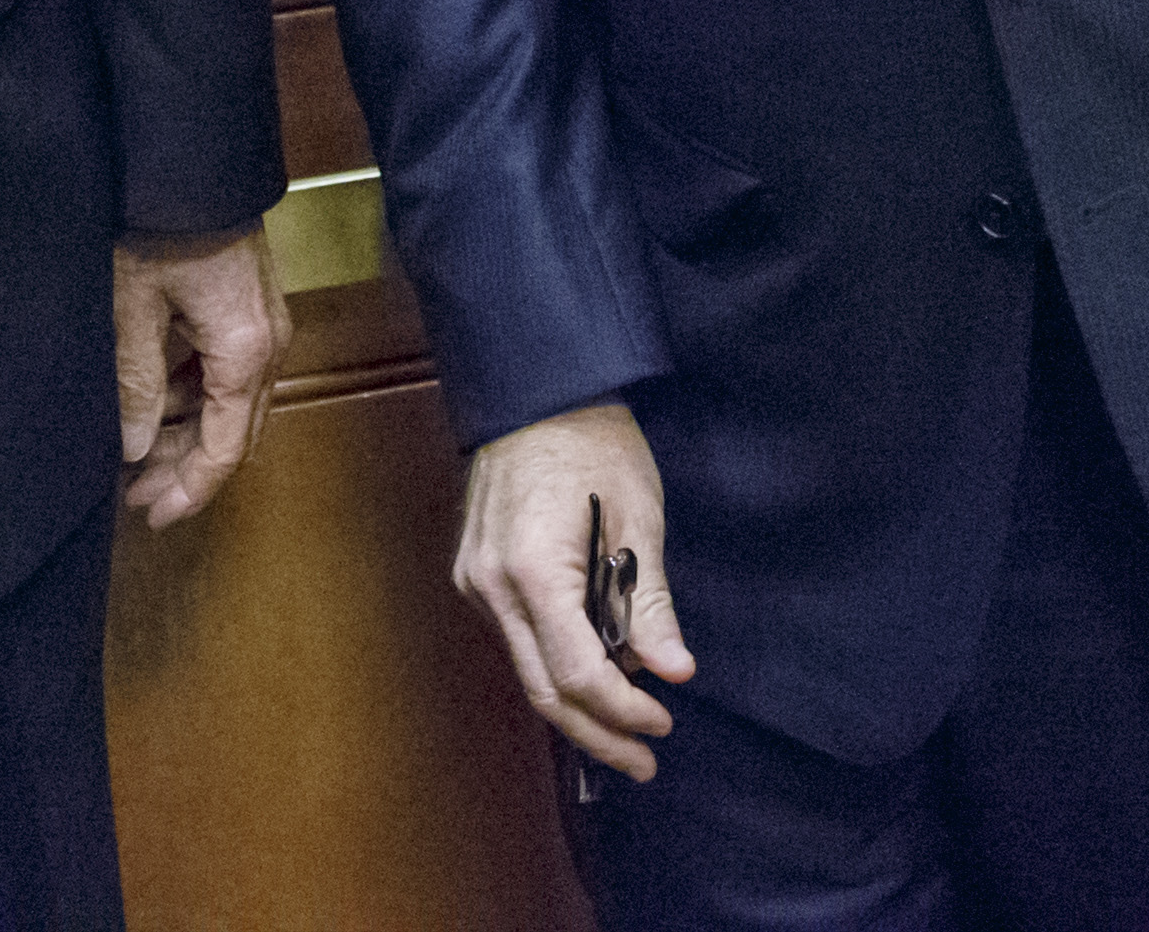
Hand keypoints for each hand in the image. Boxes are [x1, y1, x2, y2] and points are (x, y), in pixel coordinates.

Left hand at [112, 225, 286, 527]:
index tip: (151, 514)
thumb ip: (137, 383)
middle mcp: (269, 346)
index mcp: (245, 353)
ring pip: (233, 405)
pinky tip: (158, 403)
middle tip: (137, 494)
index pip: (224, 450)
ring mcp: (265, 326)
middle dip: (187, 469)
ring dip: (190, 434)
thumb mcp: (133, 308)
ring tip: (138, 452)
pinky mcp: (252, 309)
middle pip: (235, 434)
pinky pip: (230, 373)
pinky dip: (197, 398)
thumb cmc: (159, 226)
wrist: (192, 158)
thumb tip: (137, 446)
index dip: (189, 490)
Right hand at [454, 400, 693, 778]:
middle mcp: (491, 585)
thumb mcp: (639, 516)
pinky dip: (556, 663)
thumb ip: (649, 601)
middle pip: (543, 690)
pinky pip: (517, 639)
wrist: (534, 388)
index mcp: (533, 569)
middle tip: (645, 762)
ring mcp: (474, 581)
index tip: (664, 724)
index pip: (576, 673)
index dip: (622, 711)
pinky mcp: (474, 574)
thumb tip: (673, 671)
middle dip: (597, 733)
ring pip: (527, 669)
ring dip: (578, 703)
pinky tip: (596, 672)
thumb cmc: (592, 440)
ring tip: (631, 725)